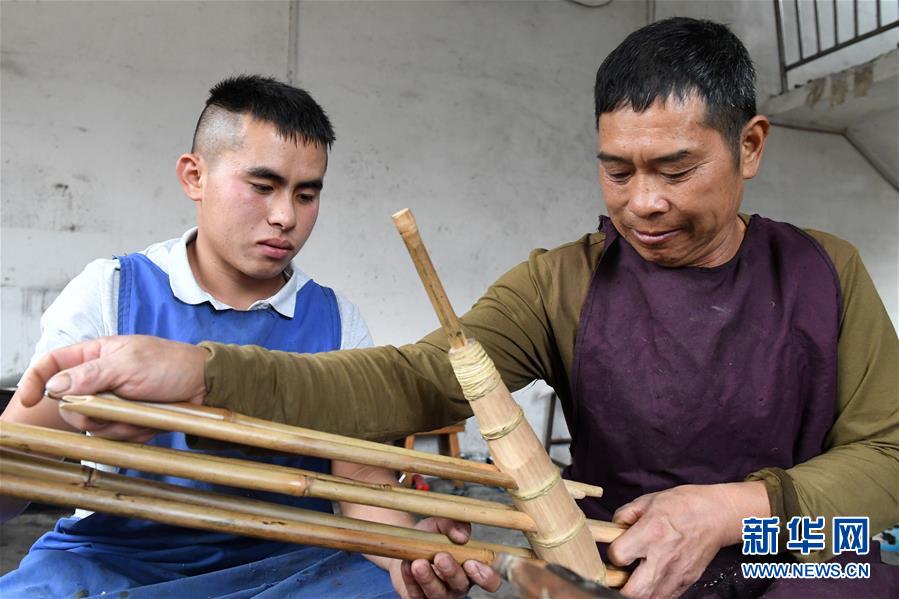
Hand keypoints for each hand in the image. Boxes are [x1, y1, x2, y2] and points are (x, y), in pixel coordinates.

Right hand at [16, 335, 208, 438]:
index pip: (50, 366)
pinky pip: (116, 438)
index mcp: (92, 357)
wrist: (203, 385)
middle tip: (116, 404)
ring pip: (92, 427)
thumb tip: (54, 386)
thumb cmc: (170, 364)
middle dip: (90, 414)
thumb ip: (90, 374)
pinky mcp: (124, 422)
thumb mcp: (128, 363)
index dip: (33, 382)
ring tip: (142, 409)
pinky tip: (148, 420)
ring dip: (118, 424)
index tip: (28, 400)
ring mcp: (110, 404)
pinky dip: (132, 433)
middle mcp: (96, 382)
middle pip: (68, 408)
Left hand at [388, 517, 501, 598]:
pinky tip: (407, 565)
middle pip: (460, 586)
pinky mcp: (418, 598)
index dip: (485, 577)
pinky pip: (416, 595)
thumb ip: (455, 524)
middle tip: (440, 556)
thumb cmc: (431, 535)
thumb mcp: (442, 523)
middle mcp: (458, 585)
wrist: (405, 542)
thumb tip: (461, 537)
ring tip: (419, 563)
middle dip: (451, 572)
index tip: (471, 562)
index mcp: (472, 568)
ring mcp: (439, 595)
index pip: (489, 581)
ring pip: (437, 594)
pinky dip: (410, 580)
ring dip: (428, 579)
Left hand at [608, 482, 768, 598]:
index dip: (612, 554)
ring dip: (636, 593)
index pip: (618, 556)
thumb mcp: (648, 501)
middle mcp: (662, 557)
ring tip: (633, 581)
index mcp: (650, 533)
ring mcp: (675, 573)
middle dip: (618, 586)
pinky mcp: (686, 581)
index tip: (617, 550)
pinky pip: (666, 598)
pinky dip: (654, 594)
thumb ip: (625, 515)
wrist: (716, 515)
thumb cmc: (684, 504)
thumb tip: (612, 528)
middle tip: (617, 576)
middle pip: (632, 590)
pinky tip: (650, 583)